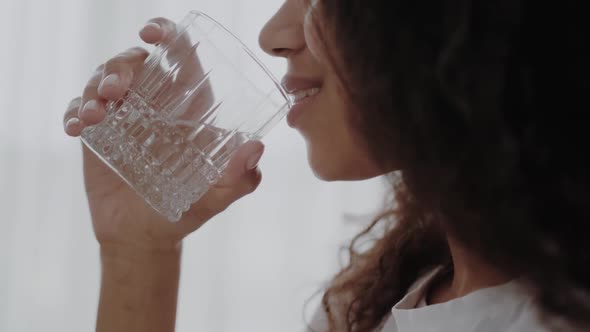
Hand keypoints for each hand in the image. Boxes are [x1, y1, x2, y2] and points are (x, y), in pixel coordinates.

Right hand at [63, 17, 263, 251]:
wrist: (143, 237)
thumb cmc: (185, 212)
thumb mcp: (216, 198)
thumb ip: (239, 179)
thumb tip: (256, 149)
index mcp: (188, 108)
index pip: (180, 57)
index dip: (167, 34)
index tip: (152, 34)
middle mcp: (155, 105)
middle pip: (135, 61)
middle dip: (119, 65)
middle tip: (114, 90)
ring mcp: (123, 117)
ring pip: (102, 79)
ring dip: (93, 87)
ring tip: (93, 115)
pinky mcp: (97, 133)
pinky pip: (78, 109)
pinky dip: (73, 112)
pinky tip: (74, 128)